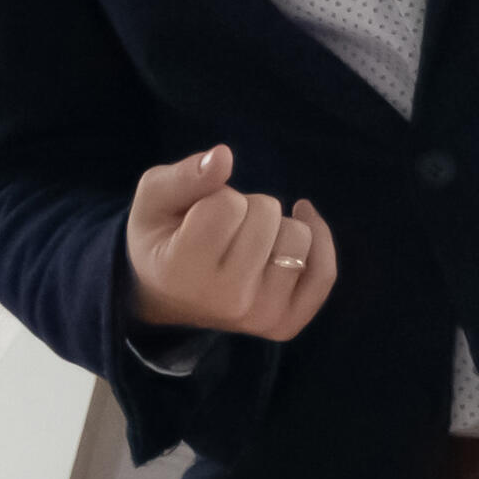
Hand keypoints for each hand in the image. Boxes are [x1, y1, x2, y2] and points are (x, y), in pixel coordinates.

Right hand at [122, 145, 336, 340]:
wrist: (165, 296)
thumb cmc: (161, 239)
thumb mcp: (153, 199)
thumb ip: (184, 176)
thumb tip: (224, 156)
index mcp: (185, 271)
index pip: (227, 205)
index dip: (216, 196)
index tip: (198, 216)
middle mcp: (227, 300)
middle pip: (268, 215)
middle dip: (247, 208)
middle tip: (223, 229)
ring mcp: (261, 316)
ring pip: (299, 237)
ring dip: (276, 227)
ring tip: (246, 241)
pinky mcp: (285, 323)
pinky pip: (324, 272)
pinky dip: (318, 241)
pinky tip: (300, 222)